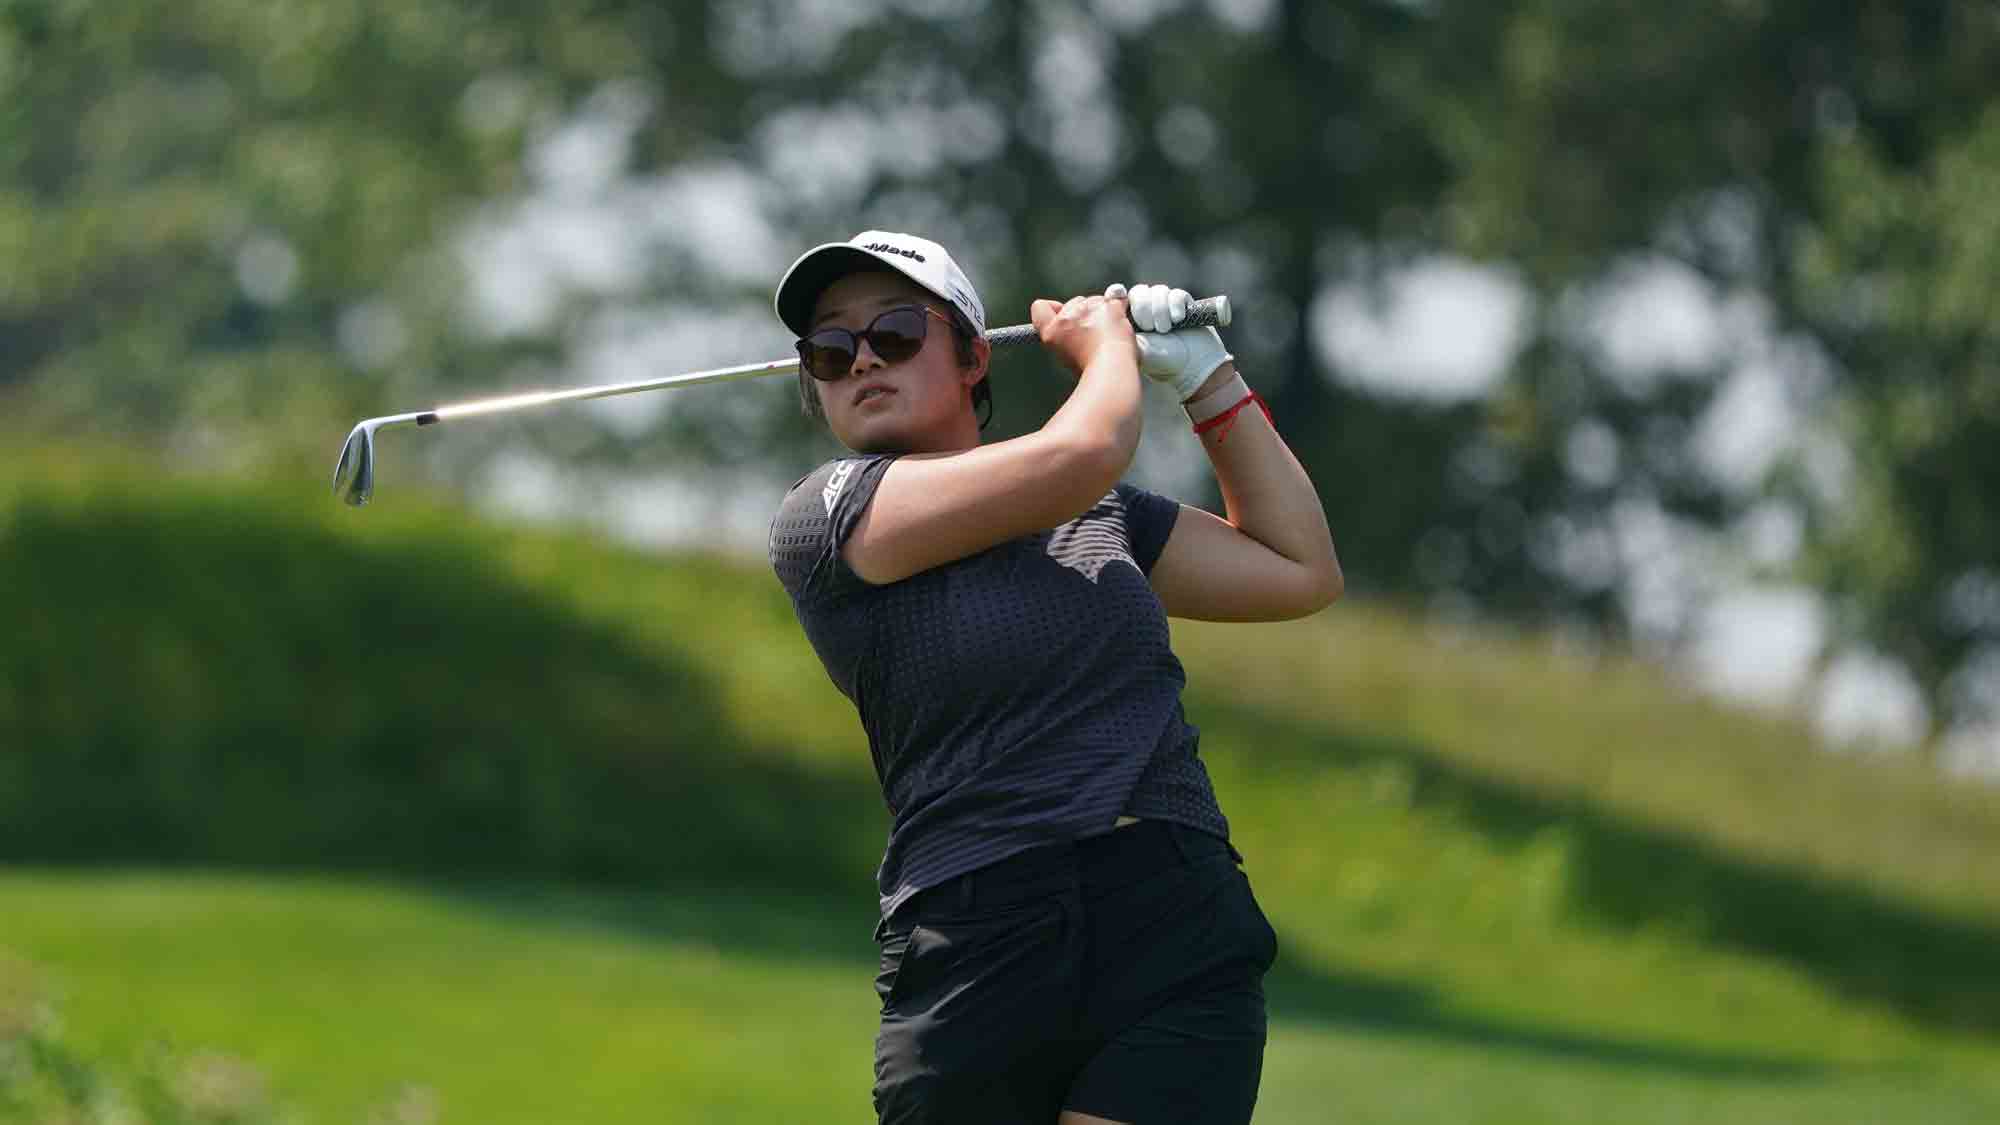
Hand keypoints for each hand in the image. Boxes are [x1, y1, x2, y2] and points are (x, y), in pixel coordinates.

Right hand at [1031, 290, 1136, 376]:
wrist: (1112, 369)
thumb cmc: (1092, 371)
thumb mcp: (1066, 357)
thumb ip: (1062, 336)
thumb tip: (1066, 322)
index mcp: (1052, 331)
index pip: (1040, 307)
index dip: (1051, 310)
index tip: (1061, 317)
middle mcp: (1068, 317)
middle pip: (1074, 302)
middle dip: (1083, 314)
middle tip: (1092, 335)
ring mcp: (1089, 309)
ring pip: (1095, 301)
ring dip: (1101, 313)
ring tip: (1107, 335)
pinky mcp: (1109, 306)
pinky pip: (1114, 301)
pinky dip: (1118, 311)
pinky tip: (1118, 327)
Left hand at [1114, 283, 1233, 400]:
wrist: (1192, 368)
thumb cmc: (1161, 363)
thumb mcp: (1135, 348)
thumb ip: (1121, 330)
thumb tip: (1108, 305)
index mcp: (1131, 320)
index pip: (1121, 297)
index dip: (1118, 293)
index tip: (1116, 294)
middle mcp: (1148, 310)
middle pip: (1139, 291)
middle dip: (1142, 307)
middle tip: (1148, 327)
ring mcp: (1166, 306)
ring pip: (1158, 290)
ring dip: (1160, 309)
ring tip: (1164, 330)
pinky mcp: (1184, 305)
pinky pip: (1176, 294)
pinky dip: (1175, 305)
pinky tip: (1177, 319)